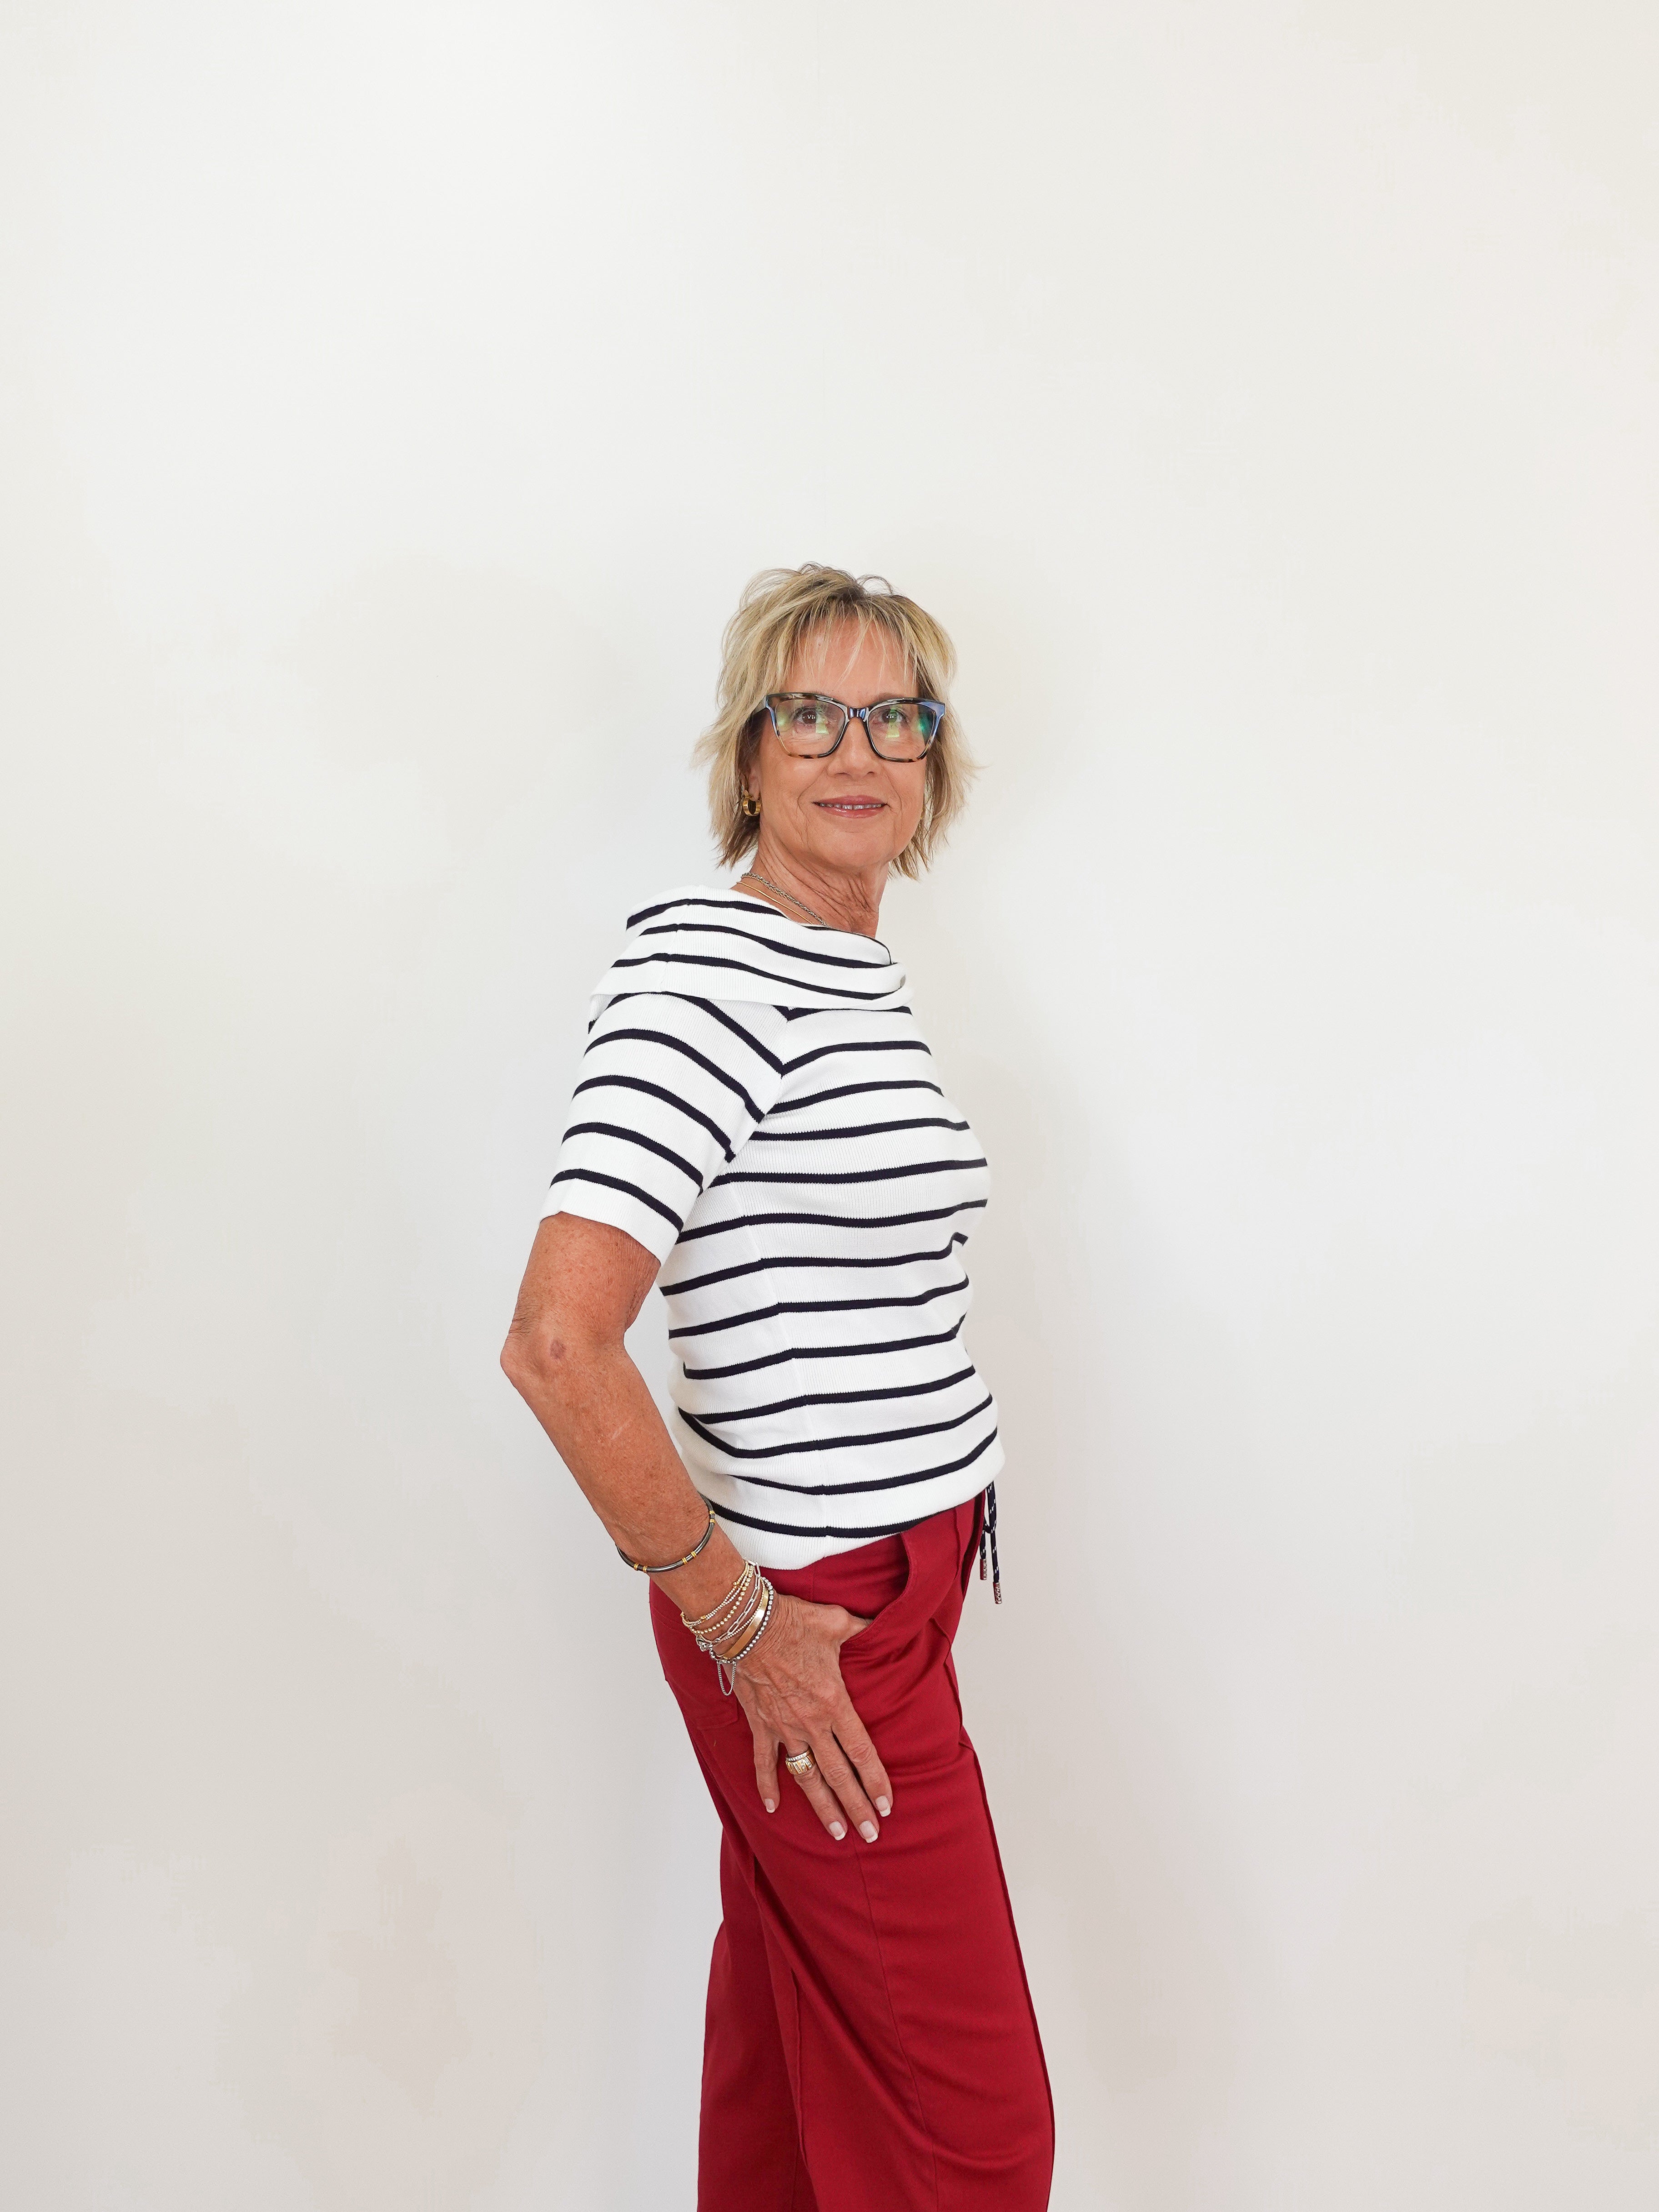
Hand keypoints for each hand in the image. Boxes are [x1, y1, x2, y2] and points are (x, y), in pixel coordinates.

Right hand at [732, 1592, 891, 1842]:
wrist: (747, 1624)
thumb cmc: (794, 1621)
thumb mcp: (838, 1622)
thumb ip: (863, 1630)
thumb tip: (885, 1624)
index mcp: (834, 1702)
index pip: (862, 1752)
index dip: (876, 1781)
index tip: (887, 1805)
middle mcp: (812, 1723)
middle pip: (839, 1775)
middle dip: (857, 1807)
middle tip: (871, 1835)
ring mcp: (784, 1728)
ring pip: (808, 1777)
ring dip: (823, 1807)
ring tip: (838, 1833)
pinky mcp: (761, 1725)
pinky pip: (764, 1762)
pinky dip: (767, 1785)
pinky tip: (773, 1807)